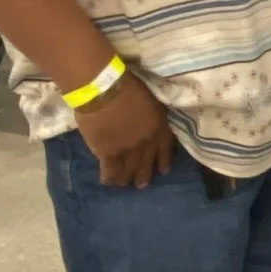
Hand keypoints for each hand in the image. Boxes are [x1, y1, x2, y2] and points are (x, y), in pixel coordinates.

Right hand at [74, 72, 177, 187]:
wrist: (105, 90)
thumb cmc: (128, 86)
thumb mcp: (152, 99)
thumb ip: (155, 115)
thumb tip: (152, 122)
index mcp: (159, 128)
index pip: (166, 150)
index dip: (164, 161)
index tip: (163, 171)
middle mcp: (146, 143)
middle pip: (146, 165)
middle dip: (144, 176)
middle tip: (141, 184)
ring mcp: (128, 151)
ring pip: (129, 172)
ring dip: (126, 179)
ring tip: (122, 183)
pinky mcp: (108, 154)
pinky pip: (110, 172)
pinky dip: (109, 178)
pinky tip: (107, 181)